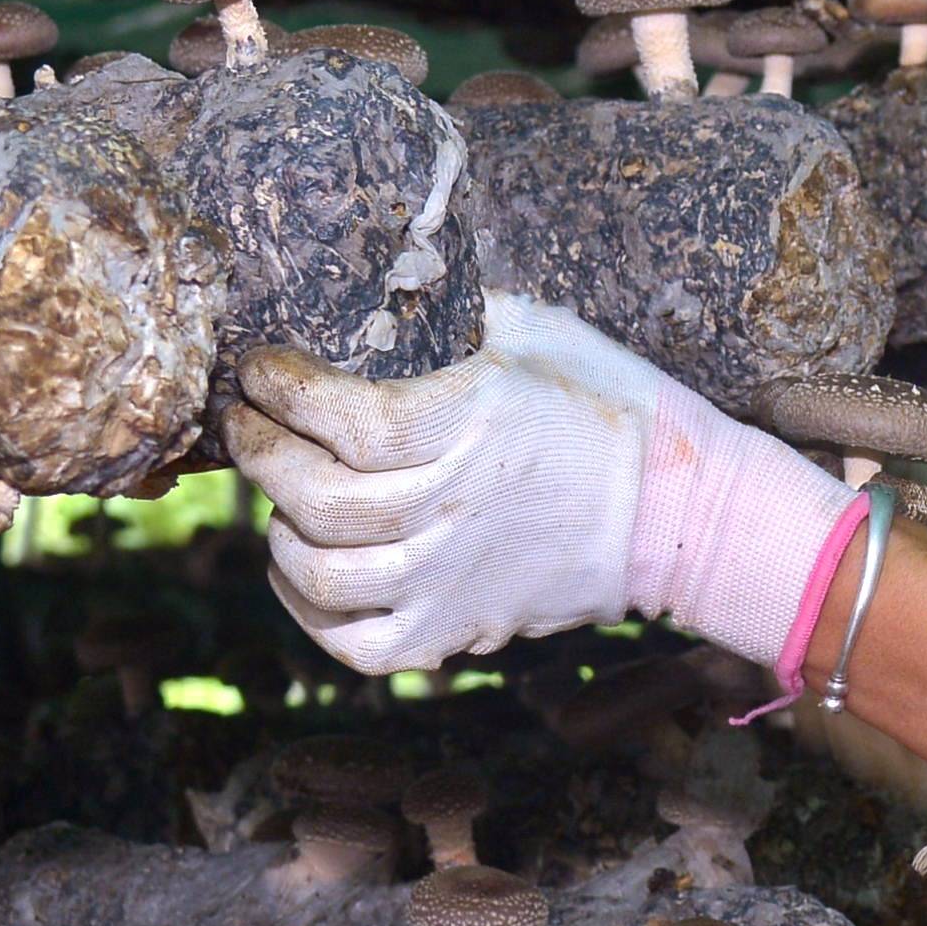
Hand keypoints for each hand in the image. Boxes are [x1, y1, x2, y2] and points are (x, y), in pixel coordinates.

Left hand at [231, 295, 857, 678]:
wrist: (683, 513)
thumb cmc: (612, 407)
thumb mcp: (540, 329)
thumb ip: (455, 310)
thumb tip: (383, 281)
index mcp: (471, 422)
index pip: (342, 417)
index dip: (281, 390)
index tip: (259, 367)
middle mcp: (451, 506)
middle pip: (313, 494)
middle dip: (257, 449)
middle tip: (243, 420)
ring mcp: (451, 579)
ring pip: (320, 571)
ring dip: (278, 527)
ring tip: (278, 495)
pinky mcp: (458, 631)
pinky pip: (357, 645)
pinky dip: (310, 613)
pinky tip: (303, 572)